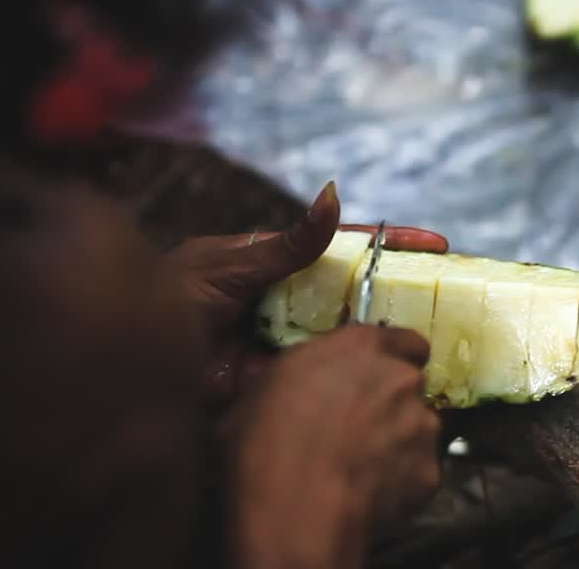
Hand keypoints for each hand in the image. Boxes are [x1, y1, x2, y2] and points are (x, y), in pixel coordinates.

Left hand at [166, 181, 449, 405]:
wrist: (131, 365)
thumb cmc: (172, 300)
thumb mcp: (233, 263)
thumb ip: (289, 242)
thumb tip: (334, 195)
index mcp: (272, 263)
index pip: (341, 247)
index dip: (387, 244)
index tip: (432, 244)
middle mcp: (284, 301)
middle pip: (351, 290)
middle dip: (396, 288)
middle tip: (447, 287)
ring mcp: (283, 341)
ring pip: (344, 332)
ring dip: (381, 331)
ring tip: (431, 330)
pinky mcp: (280, 382)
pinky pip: (325, 373)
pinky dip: (353, 370)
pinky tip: (389, 369)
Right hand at [227, 322, 442, 567]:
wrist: (294, 516)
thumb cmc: (262, 448)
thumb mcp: (258, 393)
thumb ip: (297, 379)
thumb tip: (294, 390)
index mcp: (360, 347)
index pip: (402, 341)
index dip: (390, 360)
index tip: (373, 379)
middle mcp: (400, 379)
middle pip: (408, 386)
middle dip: (389, 404)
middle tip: (355, 431)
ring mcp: (422, 426)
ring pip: (418, 429)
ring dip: (397, 443)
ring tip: (360, 471)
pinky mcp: (430, 473)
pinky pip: (417, 473)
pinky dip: (401, 483)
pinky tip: (368, 498)